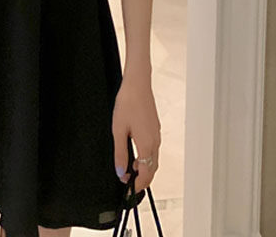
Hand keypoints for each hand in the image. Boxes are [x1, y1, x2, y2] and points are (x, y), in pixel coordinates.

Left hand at [112, 74, 160, 191]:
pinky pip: (153, 149)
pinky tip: (134, 152)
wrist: (137, 84)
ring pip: (153, 159)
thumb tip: (120, 172)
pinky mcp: (155, 128)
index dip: (137, 185)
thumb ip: (120, 154)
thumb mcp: (118, 130)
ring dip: (144, 168)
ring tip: (128, 169)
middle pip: (152, 169)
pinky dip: (145, 157)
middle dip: (142, 179)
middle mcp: (155, 142)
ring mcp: (156, 135)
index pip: (146, 175)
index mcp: (147, 145)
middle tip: (128, 183)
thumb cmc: (127, 104)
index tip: (128, 190)